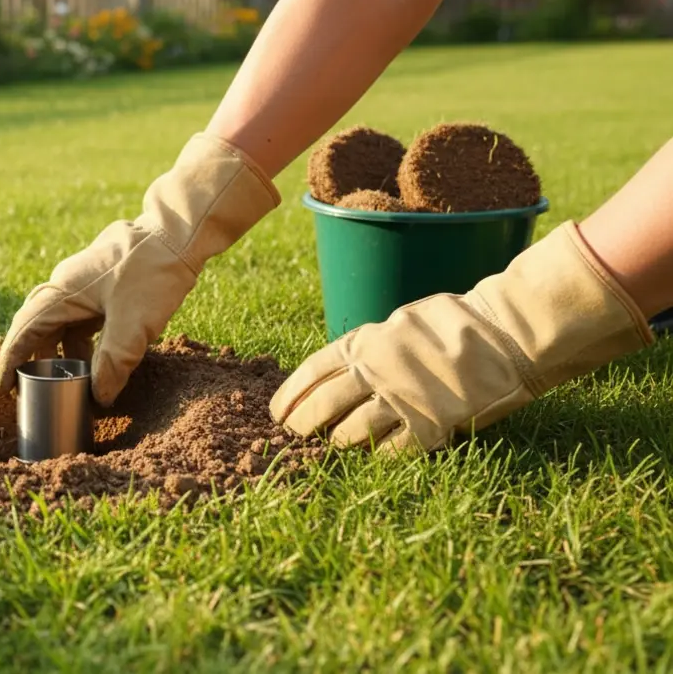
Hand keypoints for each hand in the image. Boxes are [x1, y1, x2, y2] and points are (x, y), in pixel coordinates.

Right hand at [0, 133, 280, 405]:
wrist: (177, 233)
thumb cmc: (152, 273)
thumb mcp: (133, 328)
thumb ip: (112, 365)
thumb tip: (99, 397)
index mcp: (62, 292)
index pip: (24, 331)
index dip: (10, 363)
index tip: (2, 390)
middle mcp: (65, 284)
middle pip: (38, 327)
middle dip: (32, 360)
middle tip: (29, 390)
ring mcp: (84, 281)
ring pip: (62, 323)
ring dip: (62, 352)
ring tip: (68, 381)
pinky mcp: (103, 282)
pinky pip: (81, 317)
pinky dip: (82, 340)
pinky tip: (97, 359)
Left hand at [270, 221, 652, 452]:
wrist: (503, 334)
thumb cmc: (450, 324)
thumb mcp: (397, 324)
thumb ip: (367, 348)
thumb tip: (337, 370)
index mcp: (363, 343)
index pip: (310, 373)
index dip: (289, 396)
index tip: (276, 413)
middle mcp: (374, 371)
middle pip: (321, 407)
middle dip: (302, 425)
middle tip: (294, 437)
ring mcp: (400, 400)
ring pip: (350, 433)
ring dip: (339, 443)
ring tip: (335, 446)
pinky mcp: (428, 424)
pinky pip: (391, 451)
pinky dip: (379, 456)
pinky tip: (374, 456)